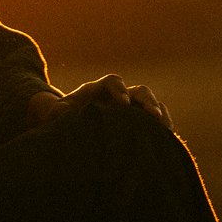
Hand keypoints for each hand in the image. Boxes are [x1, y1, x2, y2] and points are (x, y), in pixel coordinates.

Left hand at [28, 74, 172, 128]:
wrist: (69, 125)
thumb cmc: (62, 117)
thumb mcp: (55, 113)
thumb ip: (57, 112)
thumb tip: (63, 113)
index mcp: (99, 89)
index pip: (113, 81)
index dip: (120, 90)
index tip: (123, 104)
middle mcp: (118, 95)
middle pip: (139, 91)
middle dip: (147, 102)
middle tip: (154, 116)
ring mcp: (130, 108)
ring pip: (151, 105)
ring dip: (160, 115)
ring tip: (167, 130)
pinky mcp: (136, 121)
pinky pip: (154, 120)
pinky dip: (162, 128)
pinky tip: (167, 141)